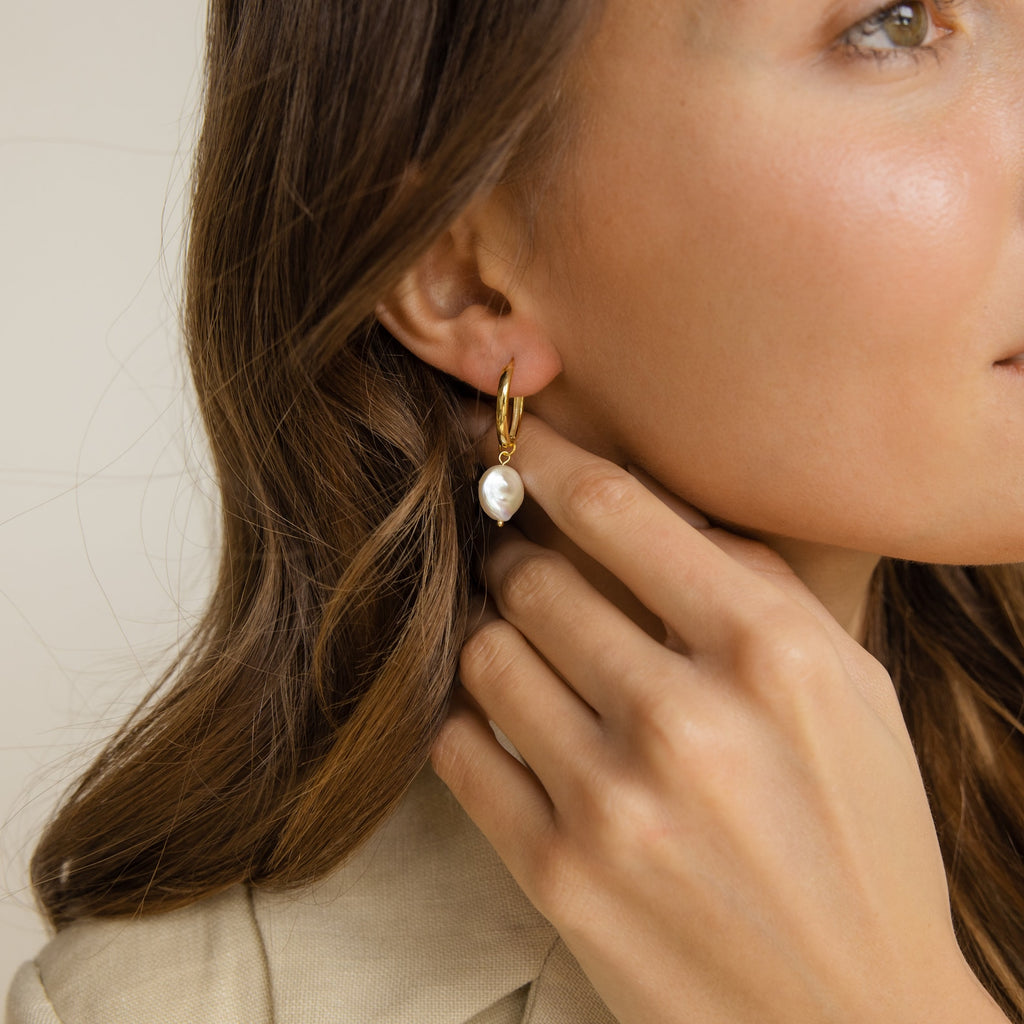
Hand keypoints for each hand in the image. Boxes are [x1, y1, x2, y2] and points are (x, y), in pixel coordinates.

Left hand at [431, 416, 1005, 1023]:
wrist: (852, 1020)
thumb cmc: (862, 840)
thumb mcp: (850, 692)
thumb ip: (757, 589)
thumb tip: (653, 514)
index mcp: (773, 654)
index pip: (615, 508)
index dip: (542, 456)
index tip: (507, 439)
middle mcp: (689, 719)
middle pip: (533, 580)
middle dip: (518, 562)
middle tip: (525, 570)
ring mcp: (614, 803)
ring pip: (486, 656)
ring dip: (496, 640)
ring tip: (526, 652)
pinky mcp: (558, 878)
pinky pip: (460, 752)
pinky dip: (471, 723)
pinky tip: (508, 726)